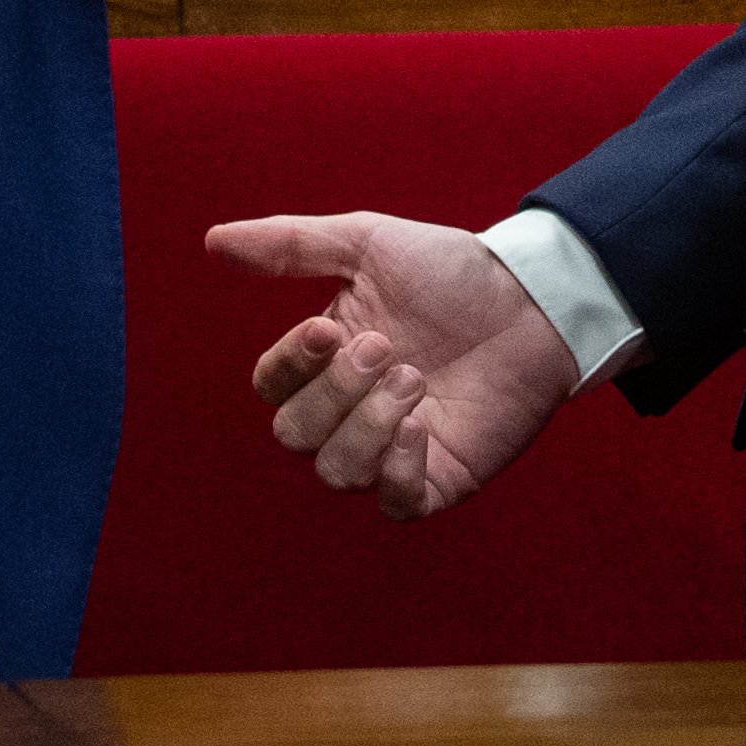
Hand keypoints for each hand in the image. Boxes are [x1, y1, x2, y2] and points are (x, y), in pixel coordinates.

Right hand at [205, 211, 580, 517]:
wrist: (532, 298)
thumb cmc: (450, 271)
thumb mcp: (368, 244)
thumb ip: (291, 245)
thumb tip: (213, 242)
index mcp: (327, 361)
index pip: (272, 387)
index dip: (290, 365)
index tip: (329, 328)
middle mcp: (350, 411)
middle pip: (295, 434)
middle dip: (334, 393)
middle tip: (386, 349)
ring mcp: (393, 448)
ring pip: (337, 472)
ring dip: (367, 425)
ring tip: (416, 379)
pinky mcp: (437, 478)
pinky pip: (393, 503)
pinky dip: (396, 471)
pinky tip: (421, 427)